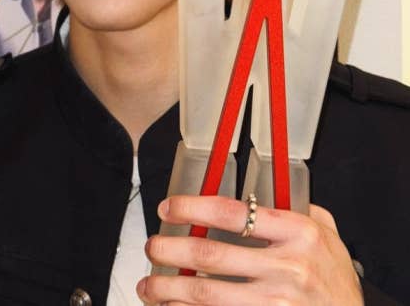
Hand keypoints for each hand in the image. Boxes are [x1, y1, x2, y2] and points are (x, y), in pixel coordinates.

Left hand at [137, 195, 363, 304]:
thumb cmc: (337, 281)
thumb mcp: (328, 237)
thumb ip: (298, 211)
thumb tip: (262, 191)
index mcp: (298, 233)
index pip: (233, 213)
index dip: (192, 208)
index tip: (168, 208)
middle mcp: (287, 268)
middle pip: (211, 257)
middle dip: (171, 251)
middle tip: (152, 248)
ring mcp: (278, 304)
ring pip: (207, 295)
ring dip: (170, 291)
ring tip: (150, 287)